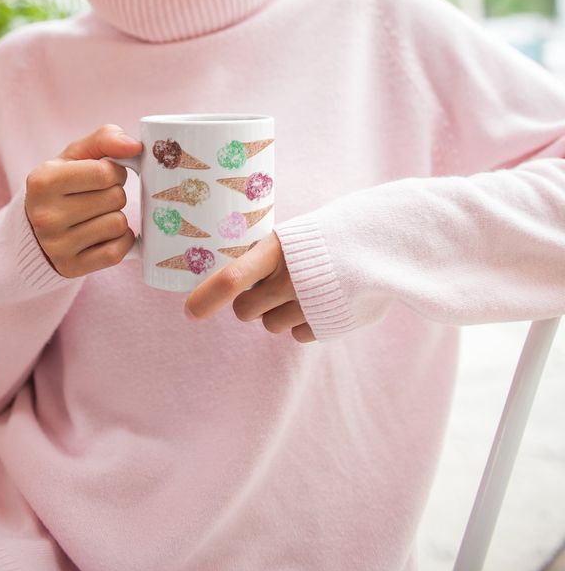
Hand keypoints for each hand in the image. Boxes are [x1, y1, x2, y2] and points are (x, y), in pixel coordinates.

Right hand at [25, 124, 141, 277]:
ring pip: (118, 224)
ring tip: (97, 215)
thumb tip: (135, 146)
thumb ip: (105, 139)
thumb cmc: (65, 184)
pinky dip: (120, 241)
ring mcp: (56, 246)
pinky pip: (117, 252)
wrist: (37, 227)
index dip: (114, 171)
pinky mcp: (71, 268)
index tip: (103, 175)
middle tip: (97, 197)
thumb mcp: (76, 155)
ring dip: (116, 217)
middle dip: (114, 194)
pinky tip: (103, 235)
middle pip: (115, 198)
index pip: (105, 173)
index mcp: (42, 181)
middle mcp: (45, 216)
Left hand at [183, 232, 315, 342]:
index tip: (191, 312)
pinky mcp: (326, 325)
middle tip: (269, 287)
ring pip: (271, 325)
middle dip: (251, 303)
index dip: (208, 297)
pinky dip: (303, 321)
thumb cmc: (325, 237)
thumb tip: (225, 282)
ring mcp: (308, 305)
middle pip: (246, 311)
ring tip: (304, 288)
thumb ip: (261, 258)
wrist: (379, 242)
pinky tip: (320, 301)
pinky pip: (296, 334)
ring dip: (279, 312)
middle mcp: (289, 280)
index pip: (232, 278)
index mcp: (276, 250)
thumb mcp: (290, 236)